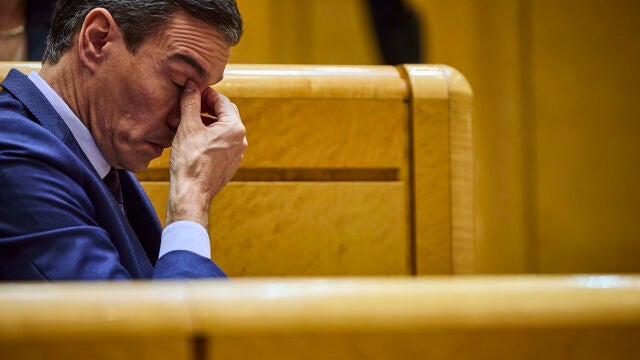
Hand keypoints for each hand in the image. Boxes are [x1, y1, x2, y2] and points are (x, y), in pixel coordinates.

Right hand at [166, 80, 246, 227]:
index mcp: (234, 127)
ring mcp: (238, 152)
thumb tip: (191, 85)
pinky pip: (223, 143)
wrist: (192, 192)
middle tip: (191, 104)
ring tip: (189, 121)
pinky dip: (211, 136)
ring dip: (208, 121)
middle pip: (225, 113)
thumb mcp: (188, 127)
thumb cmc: (190, 161)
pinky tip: (195, 138)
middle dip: (208, 107)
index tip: (192, 91)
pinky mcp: (231, 163)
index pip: (222, 100)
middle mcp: (241, 139)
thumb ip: (191, 103)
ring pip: (224, 129)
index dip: (205, 93)